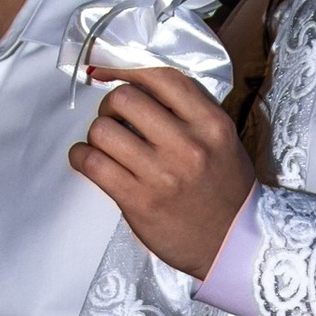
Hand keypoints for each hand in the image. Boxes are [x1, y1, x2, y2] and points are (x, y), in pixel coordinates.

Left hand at [72, 65, 252, 278]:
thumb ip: (189, 111)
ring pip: (102, 129)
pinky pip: (92, 163)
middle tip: (114, 121)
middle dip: (110, 106)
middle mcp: (188, 145)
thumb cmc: (225, 190)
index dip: (127, 70)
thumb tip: (136, 82)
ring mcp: (162, 174)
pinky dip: (81, 157)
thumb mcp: (222, 140)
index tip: (109, 74)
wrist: (234, 245)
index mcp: (211, 124)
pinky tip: (89, 161)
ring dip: (96, 135)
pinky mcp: (139, 201)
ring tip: (106, 146)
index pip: (161, 77)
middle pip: (124, 98)